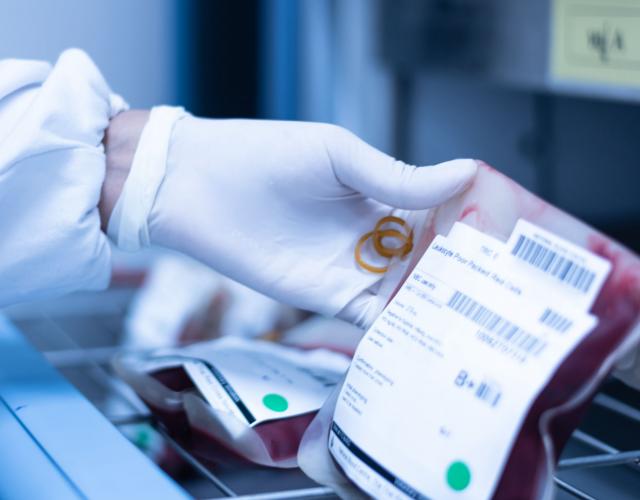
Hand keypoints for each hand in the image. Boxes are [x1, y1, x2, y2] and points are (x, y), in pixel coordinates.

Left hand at [106, 110, 476, 326]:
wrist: (196, 187)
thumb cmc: (265, 155)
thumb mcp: (339, 157)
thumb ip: (398, 177)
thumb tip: (467, 172)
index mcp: (382, 195)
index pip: (441, 218)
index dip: (473, 232)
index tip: (512, 249)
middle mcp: (374, 236)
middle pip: (430, 263)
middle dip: (464, 280)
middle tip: (507, 301)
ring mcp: (352, 270)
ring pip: (407, 295)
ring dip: (438, 310)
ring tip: (481, 330)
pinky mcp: (326, 299)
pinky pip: (370, 321)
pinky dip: (398, 331)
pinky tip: (428, 343)